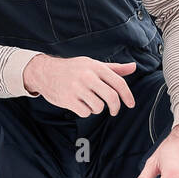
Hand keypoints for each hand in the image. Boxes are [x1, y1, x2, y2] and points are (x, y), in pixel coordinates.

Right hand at [22, 54, 137, 116]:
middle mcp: (87, 76)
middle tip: (114, 111)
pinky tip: (79, 104)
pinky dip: (85, 112)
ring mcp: (77, 88)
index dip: (128, 96)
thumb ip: (114, 68)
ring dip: (97, 108)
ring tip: (89, 102)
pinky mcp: (68, 99)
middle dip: (115, 107)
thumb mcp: (93, 64)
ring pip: (98, 107)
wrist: (45, 71)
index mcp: (96, 67)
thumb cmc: (73, 68)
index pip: (119, 83)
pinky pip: (85, 112)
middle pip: (111, 97)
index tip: (131, 104)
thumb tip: (134, 67)